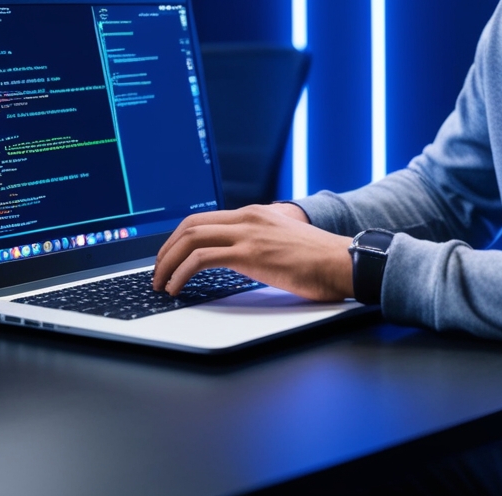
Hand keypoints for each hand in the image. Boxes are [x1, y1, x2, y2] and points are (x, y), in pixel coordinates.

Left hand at [152, 204, 353, 300]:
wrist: (343, 261)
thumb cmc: (319, 260)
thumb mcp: (283, 241)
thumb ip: (260, 242)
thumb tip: (238, 258)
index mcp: (254, 214)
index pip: (203, 218)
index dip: (178, 238)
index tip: (169, 257)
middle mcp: (248, 218)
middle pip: (190, 225)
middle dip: (166, 249)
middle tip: (157, 271)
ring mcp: (248, 234)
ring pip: (191, 239)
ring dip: (167, 262)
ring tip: (161, 283)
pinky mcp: (251, 254)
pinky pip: (202, 259)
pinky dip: (181, 273)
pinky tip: (177, 288)